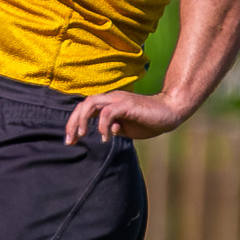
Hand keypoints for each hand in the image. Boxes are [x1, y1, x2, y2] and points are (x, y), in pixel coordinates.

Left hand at [64, 89, 185, 143]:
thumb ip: (113, 128)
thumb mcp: (126, 128)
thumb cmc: (148, 120)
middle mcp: (111, 98)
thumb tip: (105, 133)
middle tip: (70, 141)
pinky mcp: (127, 105)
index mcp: (109, 103)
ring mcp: (118, 100)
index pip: (84, 108)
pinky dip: (102, 125)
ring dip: (82, 120)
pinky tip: (106, 137)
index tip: (70, 140)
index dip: (73, 123)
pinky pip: (108, 112)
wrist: (169, 112)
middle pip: (83, 104)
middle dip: (72, 122)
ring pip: (91, 104)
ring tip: (82, 135)